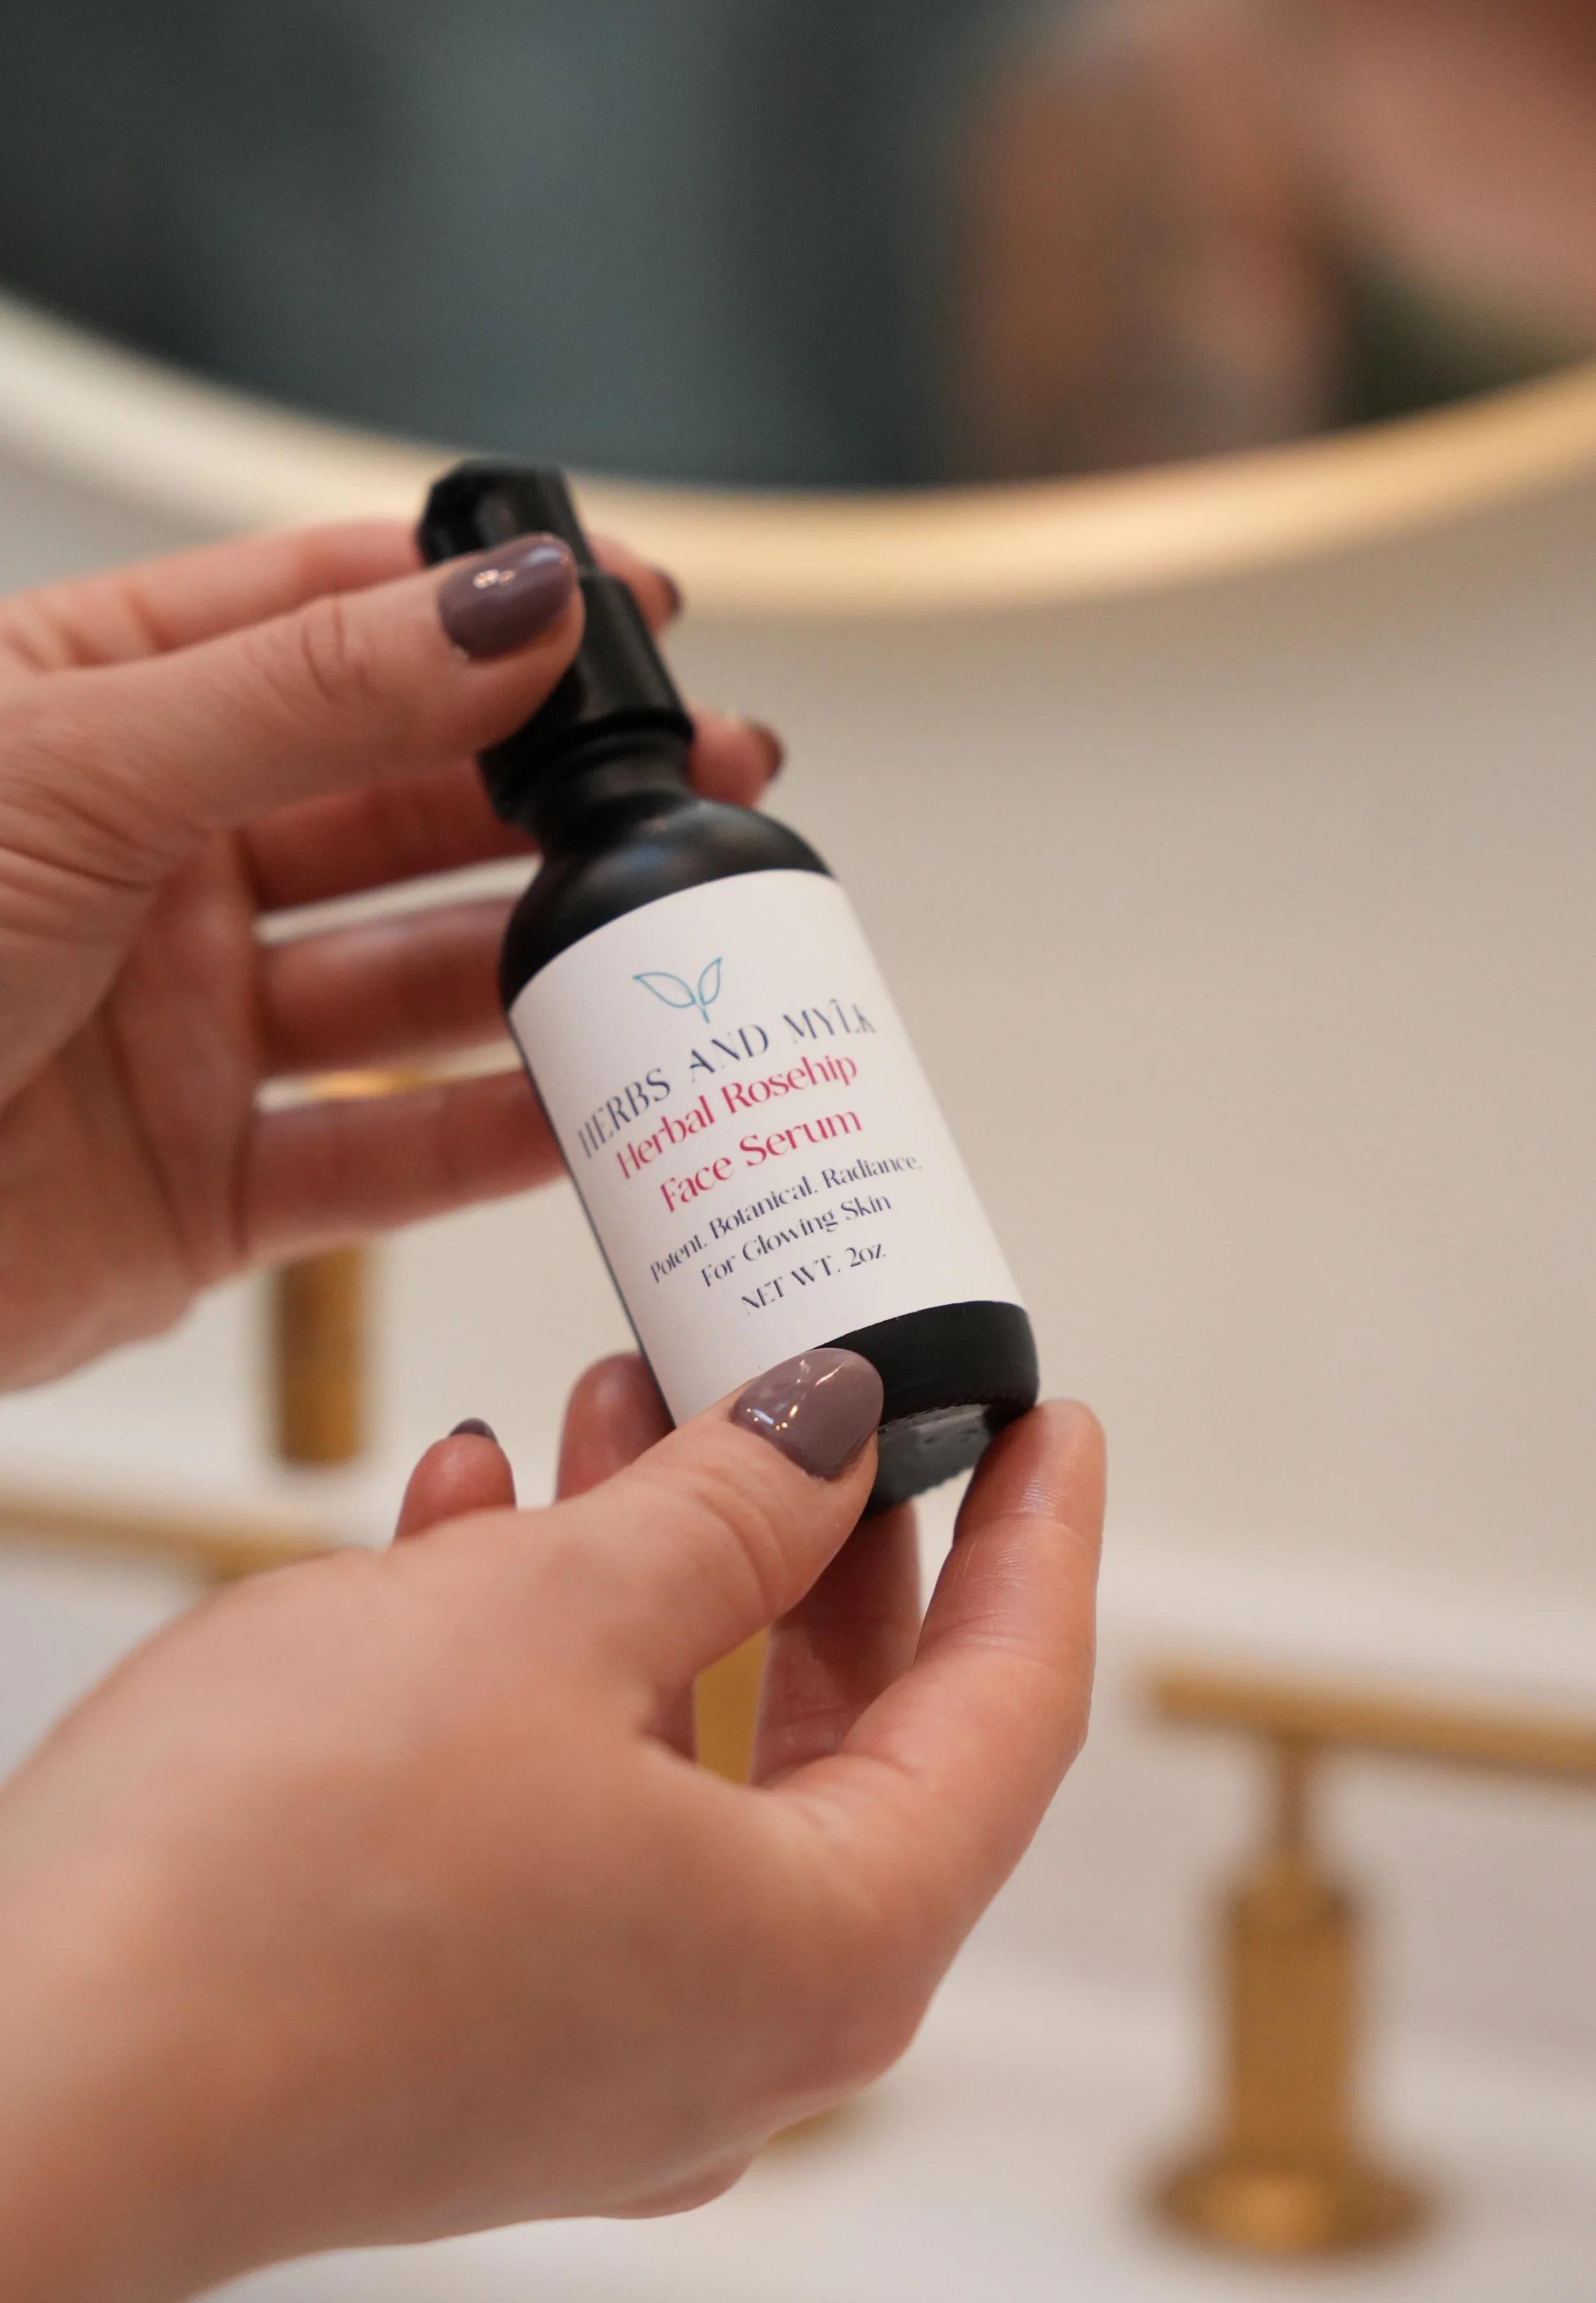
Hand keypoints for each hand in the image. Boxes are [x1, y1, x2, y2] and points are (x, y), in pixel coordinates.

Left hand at [0, 525, 777, 1385]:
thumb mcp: (81, 767)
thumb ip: (315, 689)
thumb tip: (517, 597)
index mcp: (102, 712)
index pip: (337, 618)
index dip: (494, 609)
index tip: (641, 614)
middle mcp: (158, 863)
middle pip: (404, 806)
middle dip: (557, 795)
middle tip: (706, 787)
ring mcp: (186, 1028)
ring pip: (411, 985)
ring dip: (543, 968)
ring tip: (676, 949)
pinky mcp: (204, 1190)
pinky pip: (381, 1156)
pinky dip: (490, 1139)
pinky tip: (589, 1107)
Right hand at [0, 1357, 1103, 2301]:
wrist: (15, 2085)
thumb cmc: (277, 1877)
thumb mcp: (547, 1618)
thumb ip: (725, 1514)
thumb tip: (832, 1435)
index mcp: (826, 1952)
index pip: (1014, 1711)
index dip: (1041, 1542)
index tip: (1050, 1424)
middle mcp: (741, 2028)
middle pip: (853, 1731)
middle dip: (814, 1530)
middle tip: (801, 1385)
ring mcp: (609, 2042)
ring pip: (697, 1753)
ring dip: (660, 1569)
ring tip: (613, 1410)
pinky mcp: (483, 2026)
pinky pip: (579, 1809)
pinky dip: (552, 1664)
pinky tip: (469, 1526)